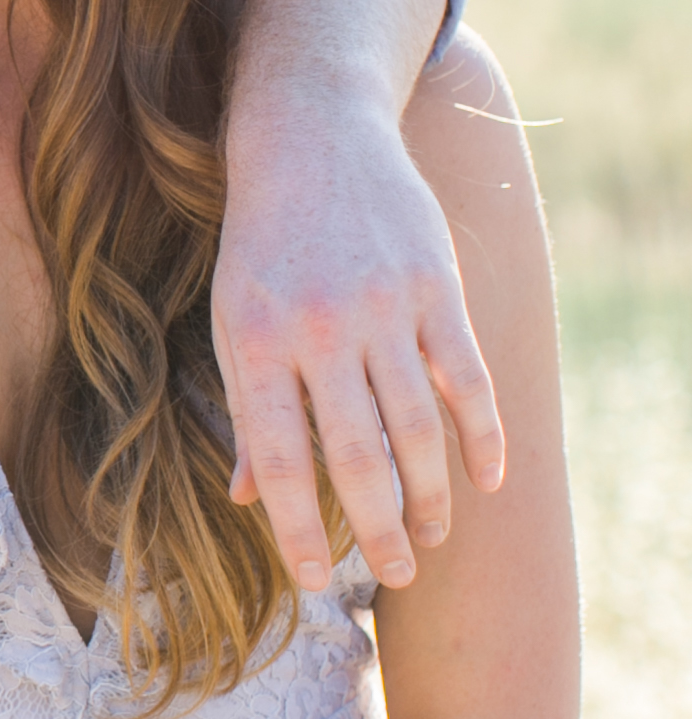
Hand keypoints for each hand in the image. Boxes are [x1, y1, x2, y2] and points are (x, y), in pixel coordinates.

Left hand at [215, 69, 503, 597]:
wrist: (312, 137)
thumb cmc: (262, 244)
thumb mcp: (232, 319)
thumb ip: (248, 409)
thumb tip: (249, 500)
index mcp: (255, 343)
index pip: (279, 460)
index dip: (294, 529)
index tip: (309, 580)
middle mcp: (320, 330)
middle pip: (357, 457)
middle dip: (376, 530)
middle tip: (394, 575)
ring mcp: (384, 308)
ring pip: (417, 427)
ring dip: (430, 494)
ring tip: (431, 535)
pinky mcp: (437, 288)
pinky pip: (467, 378)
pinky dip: (483, 435)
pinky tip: (485, 478)